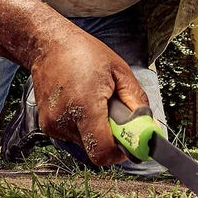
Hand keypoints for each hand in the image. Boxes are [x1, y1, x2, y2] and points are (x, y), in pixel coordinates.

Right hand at [28, 25, 148, 165]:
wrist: (48, 45)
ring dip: (95, 130)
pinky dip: (82, 126)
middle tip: (113, 113)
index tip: (129, 140)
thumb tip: (150, 128)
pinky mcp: (47, 125)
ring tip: (94, 102)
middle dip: (110, 136)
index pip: (102, 152)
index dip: (120, 151)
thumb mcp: (120, 72)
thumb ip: (137, 103)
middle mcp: (64, 120)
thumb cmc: (84, 53)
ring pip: (85, 143)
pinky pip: (73, 136)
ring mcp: (52, 125)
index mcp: (84, 106)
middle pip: (95, 149)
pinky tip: (80, 103)